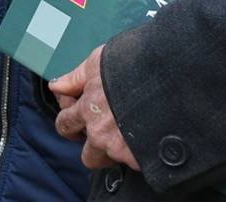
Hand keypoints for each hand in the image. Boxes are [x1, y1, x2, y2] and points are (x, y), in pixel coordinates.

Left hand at [51, 45, 139, 170]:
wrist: (169, 76)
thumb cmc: (134, 64)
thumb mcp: (99, 61)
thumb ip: (76, 77)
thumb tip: (56, 85)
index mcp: (86, 108)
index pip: (64, 124)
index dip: (71, 121)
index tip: (82, 117)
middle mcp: (98, 132)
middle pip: (87, 155)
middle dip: (94, 147)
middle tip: (109, 132)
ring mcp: (118, 147)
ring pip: (111, 160)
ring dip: (118, 150)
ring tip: (132, 131)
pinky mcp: (138, 158)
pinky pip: (134, 163)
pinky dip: (140, 153)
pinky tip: (148, 135)